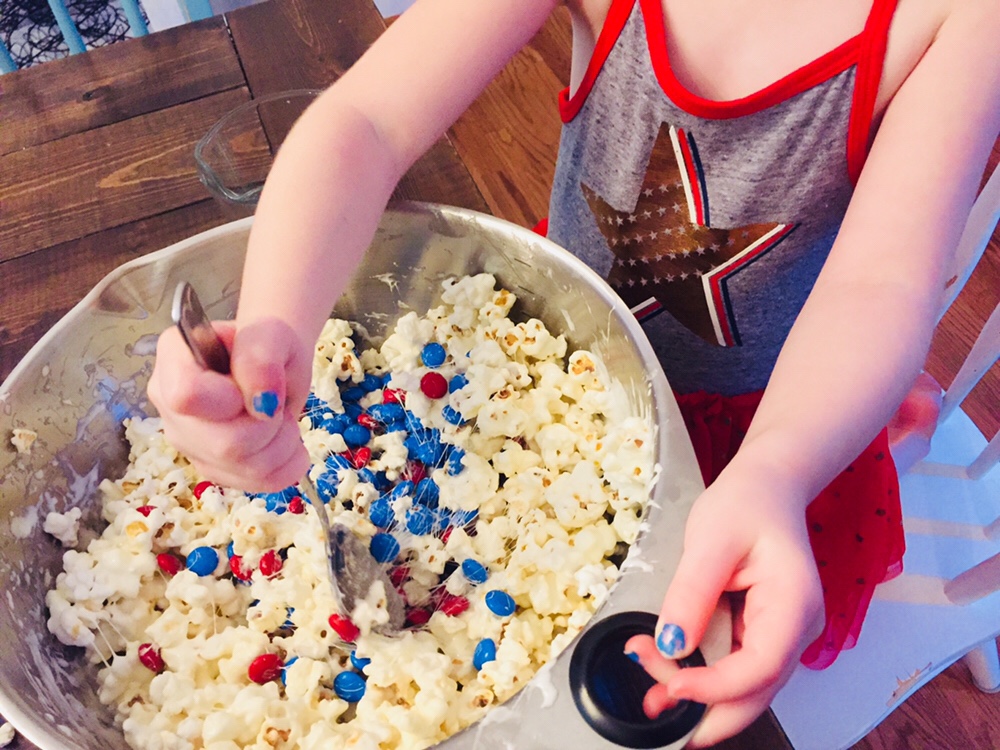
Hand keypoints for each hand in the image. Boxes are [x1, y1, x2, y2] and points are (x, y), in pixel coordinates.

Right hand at [147, 318, 312, 491]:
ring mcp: (188, 442)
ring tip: (281, 418)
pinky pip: (255, 483)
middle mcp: (169, 406)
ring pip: (242, 468)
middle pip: (223, 445)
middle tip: (276, 403)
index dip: (231, 401)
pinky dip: (285, 465)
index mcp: (173, 360)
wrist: (277, 369)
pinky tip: (285, 442)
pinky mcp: (211, 469)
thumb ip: (260, 357)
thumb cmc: (268, 346)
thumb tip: (262, 402)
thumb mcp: (271, 335)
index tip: (252, 391)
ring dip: (282, 444)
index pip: (187, 397)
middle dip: (268, 425)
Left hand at [625, 466, 823, 746]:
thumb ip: (692, 594)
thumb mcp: (711, 539)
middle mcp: (796, 629)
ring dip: (699, 699)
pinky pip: (734, 668)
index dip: (715, 687)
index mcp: (794, 604)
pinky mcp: (760, 633)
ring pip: (744, 687)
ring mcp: (781, 634)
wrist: (765, 486)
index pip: (760, 667)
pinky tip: (668, 679)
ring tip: (650, 696)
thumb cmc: (747, 502)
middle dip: (705, 710)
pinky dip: (702, 678)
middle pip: (756, 692)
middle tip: (652, 705)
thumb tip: (671, 645)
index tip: (670, 684)